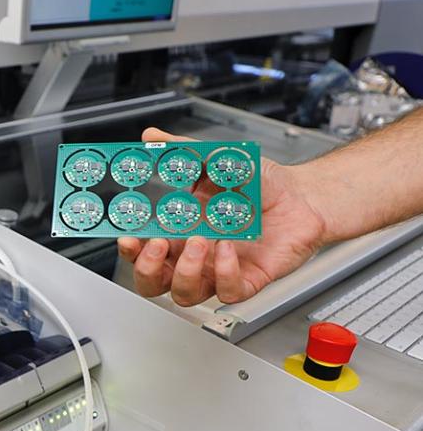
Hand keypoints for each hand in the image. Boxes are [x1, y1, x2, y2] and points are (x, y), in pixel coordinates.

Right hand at [118, 128, 328, 305]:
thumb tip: (153, 137)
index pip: (142, 253)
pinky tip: (227, 247)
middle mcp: (194, 257)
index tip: (129, 236)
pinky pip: (227, 291)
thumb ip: (181, 151)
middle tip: (156, 244)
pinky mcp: (246, 280)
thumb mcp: (215, 162)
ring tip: (197, 242)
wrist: (302, 198)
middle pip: (153, 283)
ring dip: (185, 271)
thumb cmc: (259, 186)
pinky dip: (224, 271)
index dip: (131, 251)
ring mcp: (218, 272)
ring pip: (185, 293)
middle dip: (148, 268)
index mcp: (179, 233)